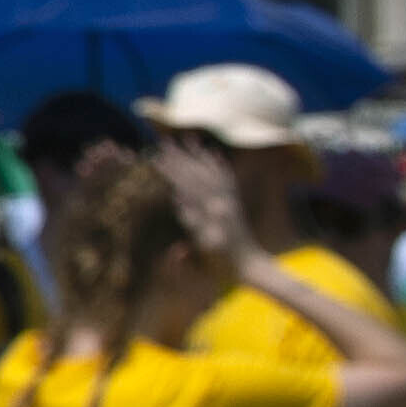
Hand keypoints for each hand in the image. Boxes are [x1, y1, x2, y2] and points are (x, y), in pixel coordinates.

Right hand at [153, 135, 250, 267]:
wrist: (251, 267)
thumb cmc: (220, 268)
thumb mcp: (200, 256)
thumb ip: (190, 225)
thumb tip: (177, 198)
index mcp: (208, 215)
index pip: (184, 187)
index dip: (169, 172)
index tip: (154, 158)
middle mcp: (220, 204)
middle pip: (196, 175)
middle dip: (179, 158)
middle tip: (163, 142)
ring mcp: (229, 202)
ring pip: (211, 172)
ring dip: (197, 155)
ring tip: (185, 138)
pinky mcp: (235, 204)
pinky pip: (226, 179)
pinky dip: (218, 164)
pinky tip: (211, 152)